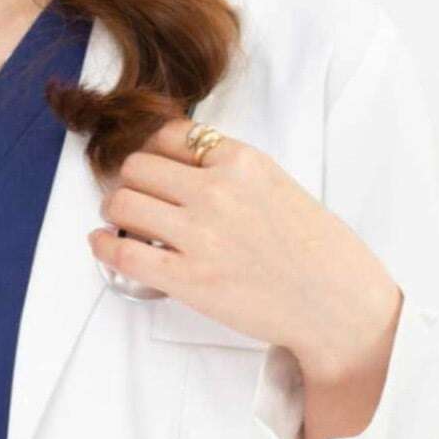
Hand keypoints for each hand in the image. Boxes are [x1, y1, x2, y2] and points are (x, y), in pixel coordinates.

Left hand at [87, 118, 401, 383]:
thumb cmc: (315, 249)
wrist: (336, 303)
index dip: (151, 150)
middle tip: (135, 197)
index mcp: (240, 161)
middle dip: (129, 180)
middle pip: (136, 166)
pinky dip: (103, 245)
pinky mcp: (187, 279)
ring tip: (124, 223)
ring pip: (121, 202)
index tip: (150, 165)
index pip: (168, 134)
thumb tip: (179, 165)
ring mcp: (199, 235)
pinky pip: (122, 252)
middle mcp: (215, 191)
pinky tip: (101, 243)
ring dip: (114, 210)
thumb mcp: (276, 184)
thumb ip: (230, 170)